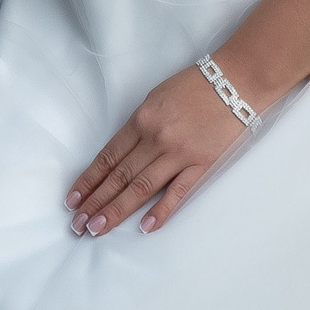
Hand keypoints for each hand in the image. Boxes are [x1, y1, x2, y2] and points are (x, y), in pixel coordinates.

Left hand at [65, 64, 249, 237]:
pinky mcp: (202, 164)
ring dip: (117, 210)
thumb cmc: (194, 86)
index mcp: (141, 120)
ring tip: (97, 228)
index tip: (73, 199)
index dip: (89, 180)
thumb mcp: (156, 98)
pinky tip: (145, 227)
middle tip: (78, 224)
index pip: (108, 157)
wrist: (235, 81)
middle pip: (120, 176)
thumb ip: (138, 127)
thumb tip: (120, 156)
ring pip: (141, 187)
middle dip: (96, 202)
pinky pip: (178, 192)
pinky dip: (161, 211)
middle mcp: (155, 138)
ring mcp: (179, 153)